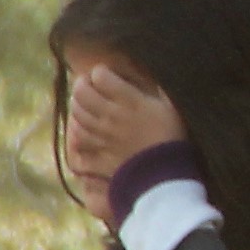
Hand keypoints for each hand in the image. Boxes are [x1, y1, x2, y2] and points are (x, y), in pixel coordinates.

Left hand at [60, 59, 179, 192]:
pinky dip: (77, 133)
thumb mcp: (173, 108)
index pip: (100, 76)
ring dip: (78, 106)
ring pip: (76, 114)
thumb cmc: (173, 139)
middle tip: (88, 86)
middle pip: (81, 93)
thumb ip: (162, 89)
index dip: (100, 72)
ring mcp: (101, 136)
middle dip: (82, 85)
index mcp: (129, 101)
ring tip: (85, 105)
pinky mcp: (98, 155)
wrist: (165, 177)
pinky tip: (83, 130)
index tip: (106, 75)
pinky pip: (78, 140)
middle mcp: (110, 115)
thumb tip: (158, 73)